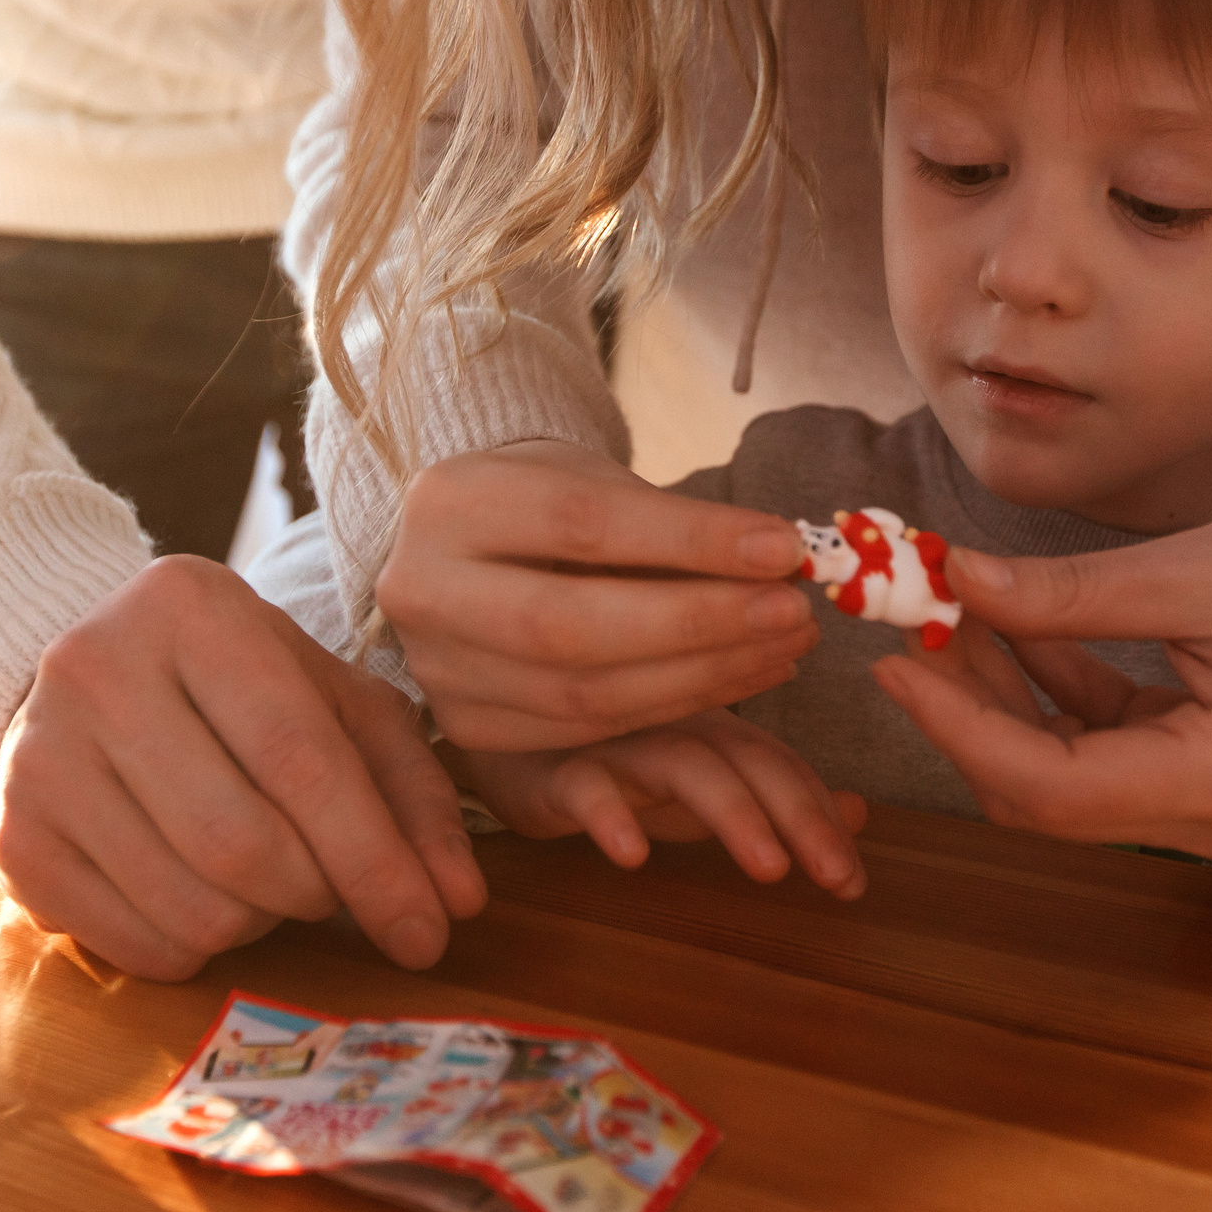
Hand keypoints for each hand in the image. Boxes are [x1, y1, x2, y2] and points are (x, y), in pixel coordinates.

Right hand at [0, 556, 487, 981]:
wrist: (95, 678)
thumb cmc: (239, 689)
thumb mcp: (335, 702)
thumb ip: (411, 790)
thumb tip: (457, 902)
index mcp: (191, 607)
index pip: (298, 757)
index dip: (374, 857)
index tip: (429, 931)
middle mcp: (96, 669)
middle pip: (242, 844)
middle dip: (318, 894)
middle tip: (335, 888)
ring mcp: (37, 757)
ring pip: (192, 907)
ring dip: (261, 923)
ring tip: (268, 878)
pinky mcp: (10, 839)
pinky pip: (135, 946)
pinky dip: (198, 948)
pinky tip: (202, 894)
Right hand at [378, 440, 820, 750]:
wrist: (469, 548)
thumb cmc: (548, 502)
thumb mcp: (594, 479)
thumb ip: (671, 522)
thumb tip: (780, 558)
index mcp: (447, 502)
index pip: (581, 523)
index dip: (689, 541)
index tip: (781, 547)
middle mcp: (419, 589)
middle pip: (570, 624)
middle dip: (698, 623)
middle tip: (791, 610)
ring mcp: (438, 669)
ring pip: (582, 693)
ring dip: (703, 675)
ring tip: (784, 644)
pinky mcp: (468, 726)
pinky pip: (586, 731)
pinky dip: (674, 707)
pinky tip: (740, 676)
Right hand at [449, 711, 867, 898]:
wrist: (499, 730)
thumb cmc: (612, 758)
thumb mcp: (699, 780)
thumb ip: (771, 795)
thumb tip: (858, 812)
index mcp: (715, 727)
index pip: (782, 766)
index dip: (822, 817)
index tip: (853, 881)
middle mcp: (677, 724)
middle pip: (749, 761)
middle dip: (799, 816)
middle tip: (836, 878)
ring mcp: (618, 741)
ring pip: (683, 766)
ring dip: (730, 814)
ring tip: (769, 870)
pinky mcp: (557, 766)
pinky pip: (587, 787)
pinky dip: (611, 815)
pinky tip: (632, 854)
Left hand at [872, 485, 1211, 860]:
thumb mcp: (1193, 572)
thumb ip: (1069, 594)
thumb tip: (955, 581)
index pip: (1047, 785)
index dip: (955, 726)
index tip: (892, 660)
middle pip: (1044, 793)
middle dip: (965, 714)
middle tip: (909, 625)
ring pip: (1066, 772)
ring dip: (1001, 697)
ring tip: (951, 605)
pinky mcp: (1206, 765)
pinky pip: (1104, 743)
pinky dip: (1052, 688)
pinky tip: (1011, 618)